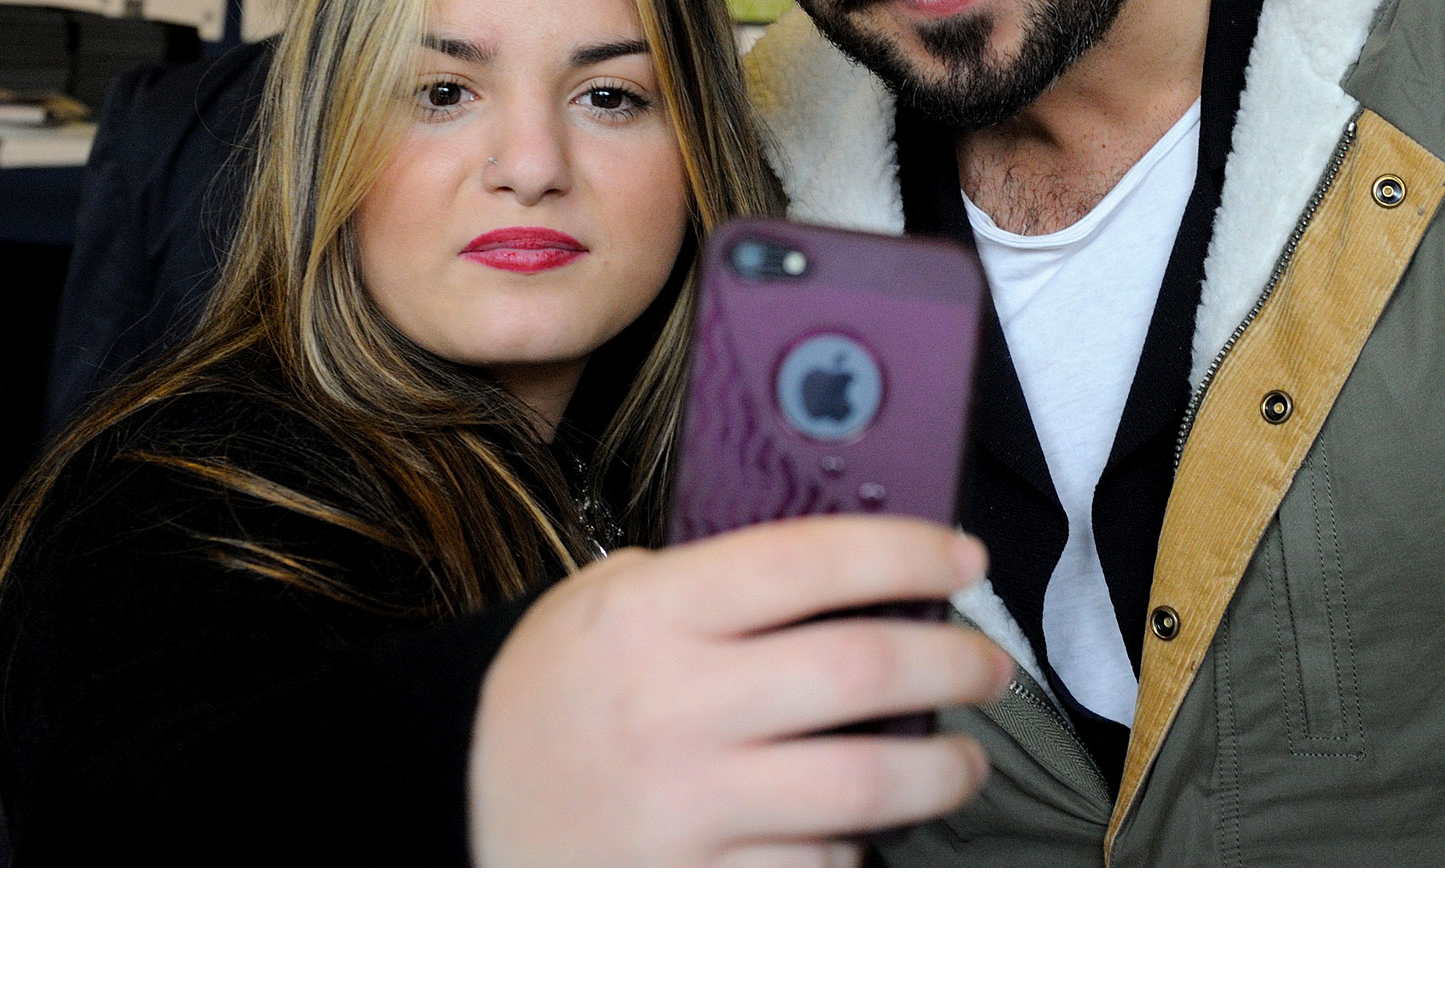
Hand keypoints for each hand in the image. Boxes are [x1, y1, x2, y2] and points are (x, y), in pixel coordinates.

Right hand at [468, 515, 1012, 864]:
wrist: (455, 807)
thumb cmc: (551, 697)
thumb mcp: (605, 602)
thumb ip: (714, 579)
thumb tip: (860, 569)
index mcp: (648, 615)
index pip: (809, 561)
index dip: (908, 551)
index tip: (964, 557)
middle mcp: (669, 708)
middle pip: (860, 671)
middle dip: (953, 661)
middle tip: (988, 663)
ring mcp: (683, 810)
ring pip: (863, 786)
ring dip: (940, 770)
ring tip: (960, 758)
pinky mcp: (694, 892)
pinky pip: (818, 870)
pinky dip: (856, 849)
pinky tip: (862, 828)